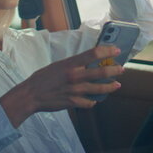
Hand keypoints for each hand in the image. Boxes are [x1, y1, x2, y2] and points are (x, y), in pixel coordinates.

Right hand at [0, 45, 123, 127]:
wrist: (31, 95)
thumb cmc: (41, 79)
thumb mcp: (57, 66)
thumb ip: (72, 65)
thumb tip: (85, 64)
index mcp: (70, 64)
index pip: (93, 54)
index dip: (107, 51)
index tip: (116, 50)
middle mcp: (75, 76)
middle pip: (101, 71)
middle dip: (114, 70)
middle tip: (121, 69)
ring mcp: (75, 90)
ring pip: (99, 88)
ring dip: (110, 86)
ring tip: (116, 85)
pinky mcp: (73, 102)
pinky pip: (89, 102)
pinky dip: (93, 101)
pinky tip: (94, 100)